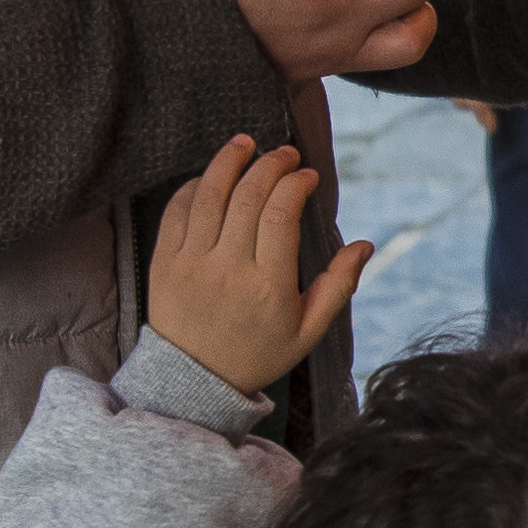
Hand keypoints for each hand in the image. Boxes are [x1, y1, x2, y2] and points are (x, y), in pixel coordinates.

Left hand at [144, 135, 369, 400]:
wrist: (193, 384)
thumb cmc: (257, 354)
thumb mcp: (307, 332)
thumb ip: (338, 287)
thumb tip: (363, 245)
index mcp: (267, 287)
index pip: (282, 215)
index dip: (296, 184)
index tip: (307, 177)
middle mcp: (227, 270)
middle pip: (249, 197)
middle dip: (271, 165)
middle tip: (286, 154)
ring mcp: (191, 264)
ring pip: (210, 195)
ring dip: (229, 161)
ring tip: (246, 144)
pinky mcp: (164, 263)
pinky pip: (177, 211)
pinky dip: (195, 186)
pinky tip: (211, 176)